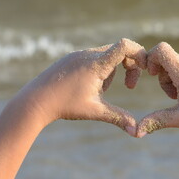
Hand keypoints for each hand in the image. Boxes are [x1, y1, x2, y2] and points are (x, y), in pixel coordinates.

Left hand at [7, 38, 146, 135]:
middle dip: (130, 67)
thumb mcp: (95, 111)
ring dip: (113, 71)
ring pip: (107, 55)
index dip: (140, 54)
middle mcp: (89, 54)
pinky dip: (100, 69)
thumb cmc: (65, 105)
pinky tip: (88, 86)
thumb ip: (119, 118)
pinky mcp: (72, 57)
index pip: (125, 46)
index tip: (144, 70)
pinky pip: (94, 57)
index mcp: (97, 64)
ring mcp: (79, 54)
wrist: (34, 101)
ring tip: (100, 90)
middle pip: (120, 51)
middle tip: (129, 86)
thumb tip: (137, 132)